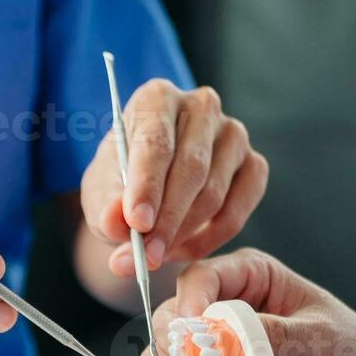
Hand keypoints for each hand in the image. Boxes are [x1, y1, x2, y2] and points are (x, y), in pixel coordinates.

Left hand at [81, 81, 267, 275]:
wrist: (150, 189)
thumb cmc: (121, 183)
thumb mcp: (101, 196)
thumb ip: (106, 208)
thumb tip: (117, 222)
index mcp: (157, 98)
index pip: (156, 141)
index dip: (147, 185)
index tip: (137, 223)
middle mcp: (201, 106)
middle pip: (191, 168)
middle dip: (166, 220)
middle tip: (146, 257)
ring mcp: (234, 134)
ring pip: (213, 195)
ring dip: (182, 234)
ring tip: (154, 255)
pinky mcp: (254, 165)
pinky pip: (235, 214)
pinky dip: (207, 240)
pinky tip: (180, 249)